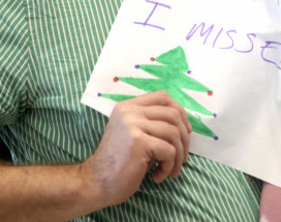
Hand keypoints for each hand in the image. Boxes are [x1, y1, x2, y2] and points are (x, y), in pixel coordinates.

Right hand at [82, 91, 191, 205]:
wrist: (95, 183)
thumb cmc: (118, 163)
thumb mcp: (132, 134)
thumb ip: (150, 123)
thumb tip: (183, 126)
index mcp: (128, 106)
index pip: (163, 97)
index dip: (180, 112)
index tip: (185, 132)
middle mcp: (130, 111)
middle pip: (173, 114)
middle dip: (184, 138)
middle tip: (182, 157)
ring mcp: (133, 125)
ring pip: (174, 133)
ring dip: (179, 156)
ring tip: (170, 170)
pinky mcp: (138, 142)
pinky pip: (169, 151)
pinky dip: (169, 166)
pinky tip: (157, 176)